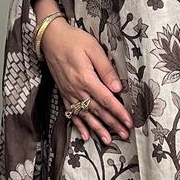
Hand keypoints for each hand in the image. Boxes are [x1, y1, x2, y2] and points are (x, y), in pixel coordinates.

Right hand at [38, 15, 132, 144]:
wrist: (50, 38)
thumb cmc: (74, 40)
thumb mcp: (93, 49)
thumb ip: (106, 69)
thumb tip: (117, 88)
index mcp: (86, 79)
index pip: (107, 100)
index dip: (119, 113)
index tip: (129, 122)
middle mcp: (77, 90)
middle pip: (98, 111)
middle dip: (112, 124)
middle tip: (125, 135)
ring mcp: (69, 93)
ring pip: (86, 116)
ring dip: (97, 129)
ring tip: (108, 141)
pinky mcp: (63, 93)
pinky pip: (71, 113)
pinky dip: (78, 125)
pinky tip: (84, 135)